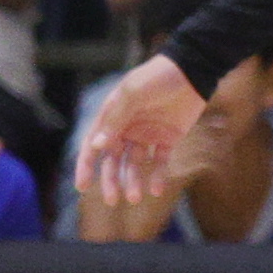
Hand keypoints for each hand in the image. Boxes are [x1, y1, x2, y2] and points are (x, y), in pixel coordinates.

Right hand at [76, 54, 208, 206]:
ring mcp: (146, 134)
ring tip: (137, 197)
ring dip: (134, 181)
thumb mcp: (133, 94)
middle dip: (112, 181)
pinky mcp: (168, 138)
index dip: (86, 166)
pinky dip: (157, 176)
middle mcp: (126, 129)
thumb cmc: (156, 78)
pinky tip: (156, 190)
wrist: (191, 71)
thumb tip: (98, 147)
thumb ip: (116, 119)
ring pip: (135, 164)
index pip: (93, 146)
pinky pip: (159, 162)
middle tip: (114, 201)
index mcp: (111, 118)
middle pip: (114, 161)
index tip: (82, 187)